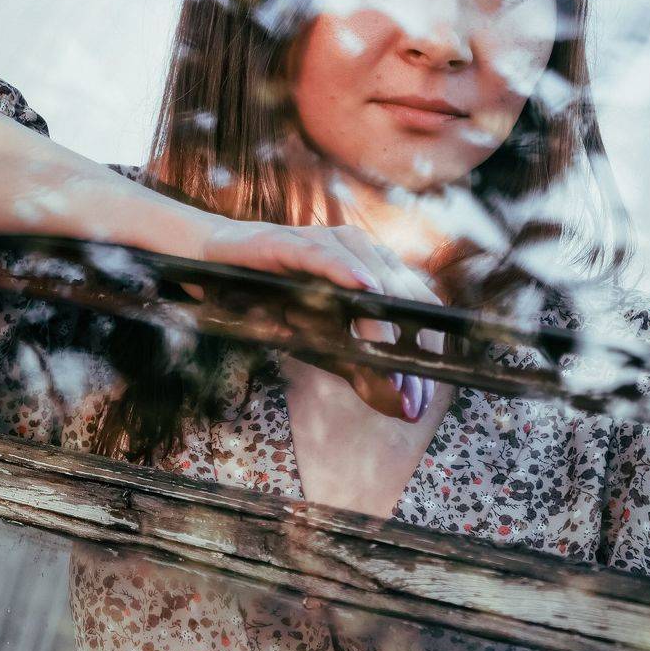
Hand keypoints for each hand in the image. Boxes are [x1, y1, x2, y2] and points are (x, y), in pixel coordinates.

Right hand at [199, 218, 443, 422]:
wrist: (219, 261)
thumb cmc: (278, 299)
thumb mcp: (324, 342)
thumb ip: (363, 371)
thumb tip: (403, 410)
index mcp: (376, 268)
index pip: (420, 303)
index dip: (430, 346)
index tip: (424, 394)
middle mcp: (360, 250)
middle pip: (402, 293)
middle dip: (409, 346)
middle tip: (406, 392)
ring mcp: (328, 241)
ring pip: (370, 276)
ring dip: (382, 323)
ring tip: (389, 359)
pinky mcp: (292, 240)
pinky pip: (323, 254)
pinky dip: (344, 270)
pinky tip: (363, 287)